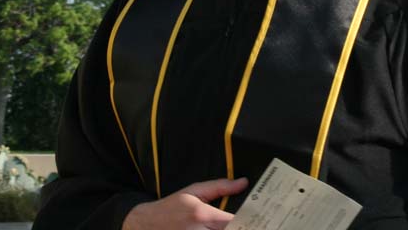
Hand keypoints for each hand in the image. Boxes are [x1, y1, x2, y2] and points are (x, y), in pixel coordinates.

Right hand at [122, 177, 248, 229]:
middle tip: (257, 223)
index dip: (250, 223)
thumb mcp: (193, 191)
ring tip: (239, 225)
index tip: (262, 221)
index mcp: (202, 215)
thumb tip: (243, 183)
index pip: (235, 223)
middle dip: (244, 228)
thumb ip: (220, 187)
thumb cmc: (171, 208)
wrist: (146, 225)